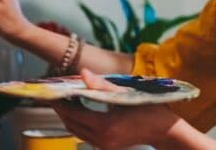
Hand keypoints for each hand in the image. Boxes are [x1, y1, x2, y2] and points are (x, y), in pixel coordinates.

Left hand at [49, 69, 181, 149]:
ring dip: (69, 114)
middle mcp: (102, 139)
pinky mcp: (107, 146)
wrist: (165, 131)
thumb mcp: (126, 94)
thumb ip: (102, 85)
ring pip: (76, 130)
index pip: (73, 114)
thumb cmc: (150, 109)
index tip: (50, 90)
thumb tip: (83, 72)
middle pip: (71, 123)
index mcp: (106, 126)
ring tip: (65, 96)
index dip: (60, 102)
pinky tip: (80, 106)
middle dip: (61, 108)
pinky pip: (85, 133)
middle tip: (54, 91)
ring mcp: (104, 145)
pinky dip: (79, 120)